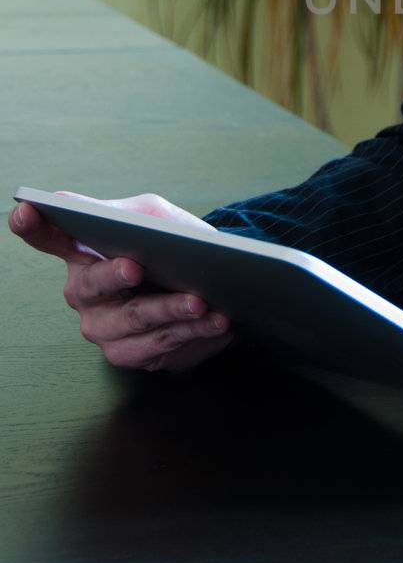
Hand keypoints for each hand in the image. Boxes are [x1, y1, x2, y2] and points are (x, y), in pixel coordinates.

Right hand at [9, 190, 234, 372]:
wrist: (208, 283)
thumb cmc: (171, 243)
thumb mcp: (156, 217)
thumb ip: (128, 213)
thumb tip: (90, 208)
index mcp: (83, 252)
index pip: (49, 237)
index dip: (34, 227)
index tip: (25, 211)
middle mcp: (83, 294)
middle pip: (90, 286)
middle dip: (114, 277)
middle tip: (136, 267)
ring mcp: (103, 329)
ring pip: (132, 323)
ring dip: (169, 312)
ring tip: (201, 303)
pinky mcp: (132, 355)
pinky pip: (159, 348)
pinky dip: (192, 334)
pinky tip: (217, 323)